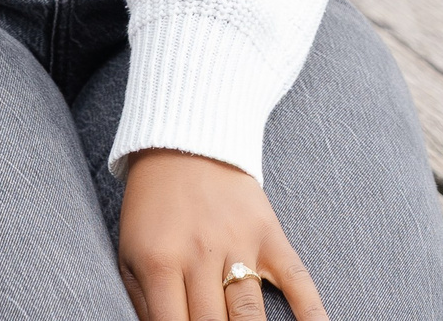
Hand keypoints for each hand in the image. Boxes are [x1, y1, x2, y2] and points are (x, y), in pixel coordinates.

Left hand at [117, 149, 327, 320]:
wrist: (185, 139)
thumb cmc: (153, 204)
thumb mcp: (131, 252)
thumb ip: (144, 303)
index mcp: (160, 263)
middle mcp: (201, 256)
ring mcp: (239, 244)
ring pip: (249, 316)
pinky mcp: (269, 234)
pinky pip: (296, 279)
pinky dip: (312, 313)